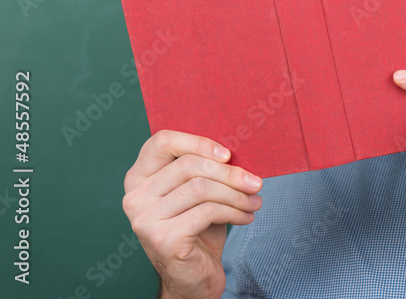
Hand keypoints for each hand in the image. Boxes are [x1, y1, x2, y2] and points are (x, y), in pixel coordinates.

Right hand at [122, 130, 263, 298]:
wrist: (192, 278)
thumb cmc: (198, 229)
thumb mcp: (199, 194)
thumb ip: (205, 169)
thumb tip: (236, 149)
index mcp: (139, 178)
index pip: (162, 142)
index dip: (198, 142)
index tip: (228, 154)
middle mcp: (135, 197)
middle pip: (189, 165)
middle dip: (230, 173)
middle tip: (255, 183)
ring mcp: (145, 219)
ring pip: (202, 188)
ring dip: (236, 194)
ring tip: (254, 202)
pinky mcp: (163, 238)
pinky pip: (208, 211)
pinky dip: (234, 211)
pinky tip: (245, 217)